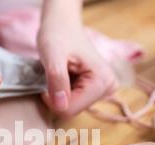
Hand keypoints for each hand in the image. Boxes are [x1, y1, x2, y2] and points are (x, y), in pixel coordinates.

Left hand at [37, 1, 116, 116]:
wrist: (63, 24)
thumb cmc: (58, 35)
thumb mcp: (53, 55)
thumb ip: (57, 80)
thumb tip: (61, 107)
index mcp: (102, 81)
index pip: (70, 109)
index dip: (51, 98)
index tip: (46, 81)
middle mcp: (109, 88)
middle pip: (72, 111)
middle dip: (57, 97)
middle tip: (52, 75)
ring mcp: (104, 90)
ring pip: (72, 108)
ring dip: (60, 94)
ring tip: (60, 73)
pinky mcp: (97, 91)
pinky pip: (74, 102)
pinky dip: (64, 92)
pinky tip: (64, 77)